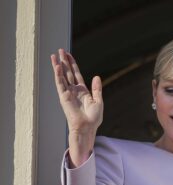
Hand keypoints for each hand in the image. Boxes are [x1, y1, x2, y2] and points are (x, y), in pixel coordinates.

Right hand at [51, 49, 103, 166]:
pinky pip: (60, 83)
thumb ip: (97, 88)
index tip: (68, 55)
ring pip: (61, 76)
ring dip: (58, 65)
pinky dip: (58, 75)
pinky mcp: (63, 96)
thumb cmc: (93, 118)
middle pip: (67, 72)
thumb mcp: (98, 101)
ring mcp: (67, 92)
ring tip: (54, 55)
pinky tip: (56, 66)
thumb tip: (97, 76)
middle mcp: (73, 90)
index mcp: (82, 91)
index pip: (76, 74)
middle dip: (64, 61)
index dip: (72, 64)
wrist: (87, 127)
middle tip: (60, 50)